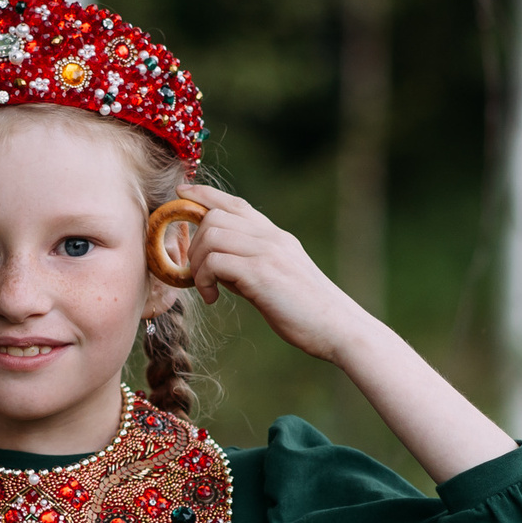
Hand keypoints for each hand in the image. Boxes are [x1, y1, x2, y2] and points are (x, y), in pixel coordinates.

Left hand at [173, 185, 513, 478]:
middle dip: (193, 243)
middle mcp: (272, 238)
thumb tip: (221, 269)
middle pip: (215, 217)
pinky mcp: (262, 274)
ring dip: (197, 263)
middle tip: (195, 275)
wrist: (339, 328)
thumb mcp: (278, 280)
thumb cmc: (308, 313)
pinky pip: (216, 262)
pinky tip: (213, 299)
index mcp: (277, 237)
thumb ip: (251, 267)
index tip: (182, 193)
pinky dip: (205, 279)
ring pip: (211, 235)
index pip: (237, 204)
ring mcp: (268, 253)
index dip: (206, 195)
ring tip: (205, 288)